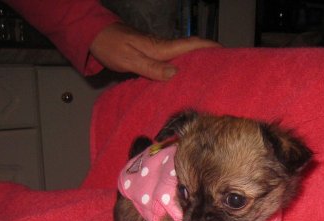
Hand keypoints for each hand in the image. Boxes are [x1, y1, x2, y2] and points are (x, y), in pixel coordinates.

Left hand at [90, 23, 219, 80]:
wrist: (96, 37)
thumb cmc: (112, 47)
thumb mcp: (129, 59)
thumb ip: (151, 67)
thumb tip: (175, 74)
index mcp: (161, 48)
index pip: (191, 45)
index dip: (209, 48)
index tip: (227, 53)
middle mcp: (164, 49)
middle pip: (193, 51)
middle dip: (210, 57)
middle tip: (226, 71)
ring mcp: (160, 53)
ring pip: (185, 58)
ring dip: (199, 65)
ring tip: (213, 78)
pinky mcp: (155, 58)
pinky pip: (175, 63)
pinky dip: (185, 69)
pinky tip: (188, 79)